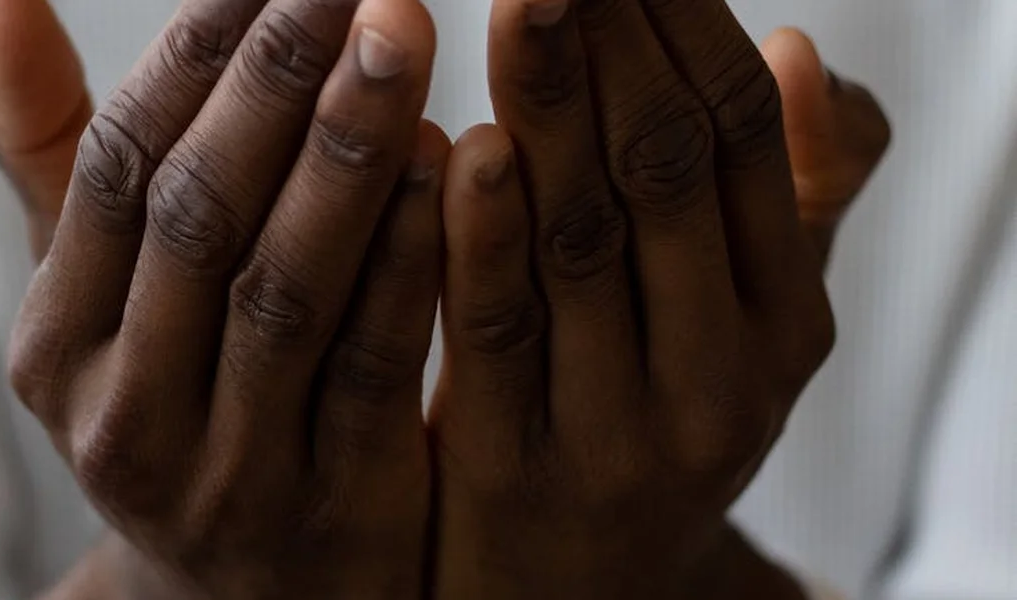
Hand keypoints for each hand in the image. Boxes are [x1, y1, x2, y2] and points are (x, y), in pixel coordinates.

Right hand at [0, 0, 445, 596]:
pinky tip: (455, 165)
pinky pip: (374, 367)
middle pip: (199, 218)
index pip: (117, 170)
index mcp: (58, 346)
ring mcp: (228, 472)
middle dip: (275, 87)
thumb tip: (0, 2)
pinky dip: (411, 260)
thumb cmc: (186, 405)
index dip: (193, 57)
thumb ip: (62, 164)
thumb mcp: (107, 309)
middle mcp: (124, 413)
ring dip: (346, 156)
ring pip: (284, 289)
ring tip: (400, 40)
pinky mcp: (334, 509)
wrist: (251, 594)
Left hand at [430, 0, 886, 597]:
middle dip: (613, 42)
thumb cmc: (651, 424)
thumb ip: (785, 203)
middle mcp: (721, 376)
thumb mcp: (741, 332)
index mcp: (785, 324)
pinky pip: (492, 335)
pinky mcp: (513, 471)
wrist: (578, 595)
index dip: (684, 26)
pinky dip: (479, 234)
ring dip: (549, 109)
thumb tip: (800, 51)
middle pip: (664, 173)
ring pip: (582, 241)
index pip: (740, 140)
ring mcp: (619, 431)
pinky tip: (457, 146)